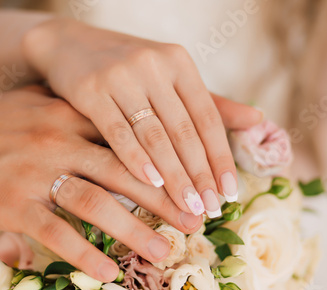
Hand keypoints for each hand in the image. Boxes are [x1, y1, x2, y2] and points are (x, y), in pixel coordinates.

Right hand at [0, 86, 200, 281]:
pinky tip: (108, 270)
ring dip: (134, 230)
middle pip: (123, 171)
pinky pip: (58, 233)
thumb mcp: (34, 104)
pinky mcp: (11, 204)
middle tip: (194, 219)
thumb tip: (113, 120)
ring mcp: (34, 173)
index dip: (163, 161)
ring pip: (96, 203)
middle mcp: (56, 140)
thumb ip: (73, 111)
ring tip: (162, 250)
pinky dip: (86, 254)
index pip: (126, 137)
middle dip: (164, 198)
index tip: (188, 181)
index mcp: (67, 114)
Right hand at [22, 19, 262, 217]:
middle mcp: (153, 66)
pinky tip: (150, 183)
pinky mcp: (90, 90)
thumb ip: (209, 101)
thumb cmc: (125, 68)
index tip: (229, 192)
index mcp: (178, 63)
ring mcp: (121, 76)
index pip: (207, 117)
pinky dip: (136, 159)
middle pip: (183, 130)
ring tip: (186, 206)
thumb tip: (257, 119)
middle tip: (209, 209)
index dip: (220, 156)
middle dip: (199, 174)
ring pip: (154, 135)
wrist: (69, 44)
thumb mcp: (168, 77)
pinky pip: (116, 131)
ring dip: (173, 175)